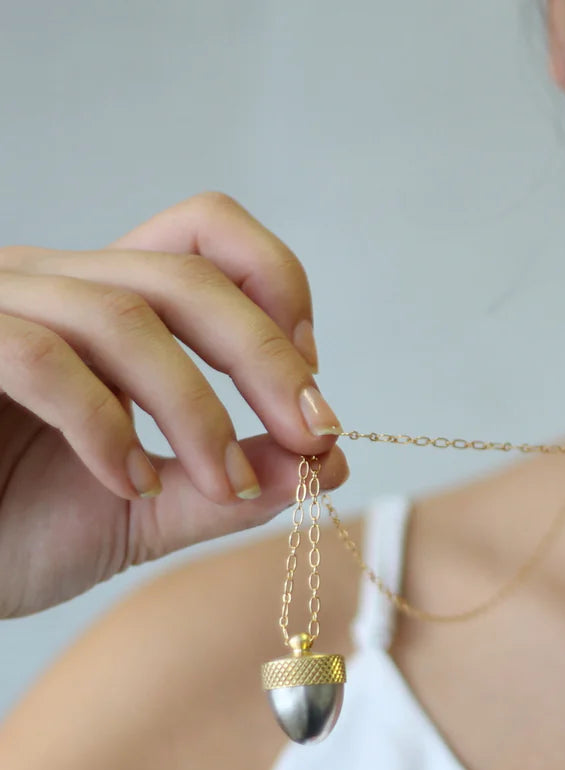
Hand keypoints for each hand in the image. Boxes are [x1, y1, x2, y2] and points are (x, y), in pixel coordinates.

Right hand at [0, 190, 350, 618]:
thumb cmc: (12, 531)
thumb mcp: (147, 512)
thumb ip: (230, 487)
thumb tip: (327, 466)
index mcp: (107, 309)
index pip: (204, 238)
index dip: (275, 288)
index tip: (310, 376)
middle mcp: (55, 288)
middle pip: (188, 274)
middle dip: (268, 357)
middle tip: (315, 434)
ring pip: (125, 313)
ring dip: (198, 408)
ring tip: (229, 485)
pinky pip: (40, 358)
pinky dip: (105, 425)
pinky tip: (128, 482)